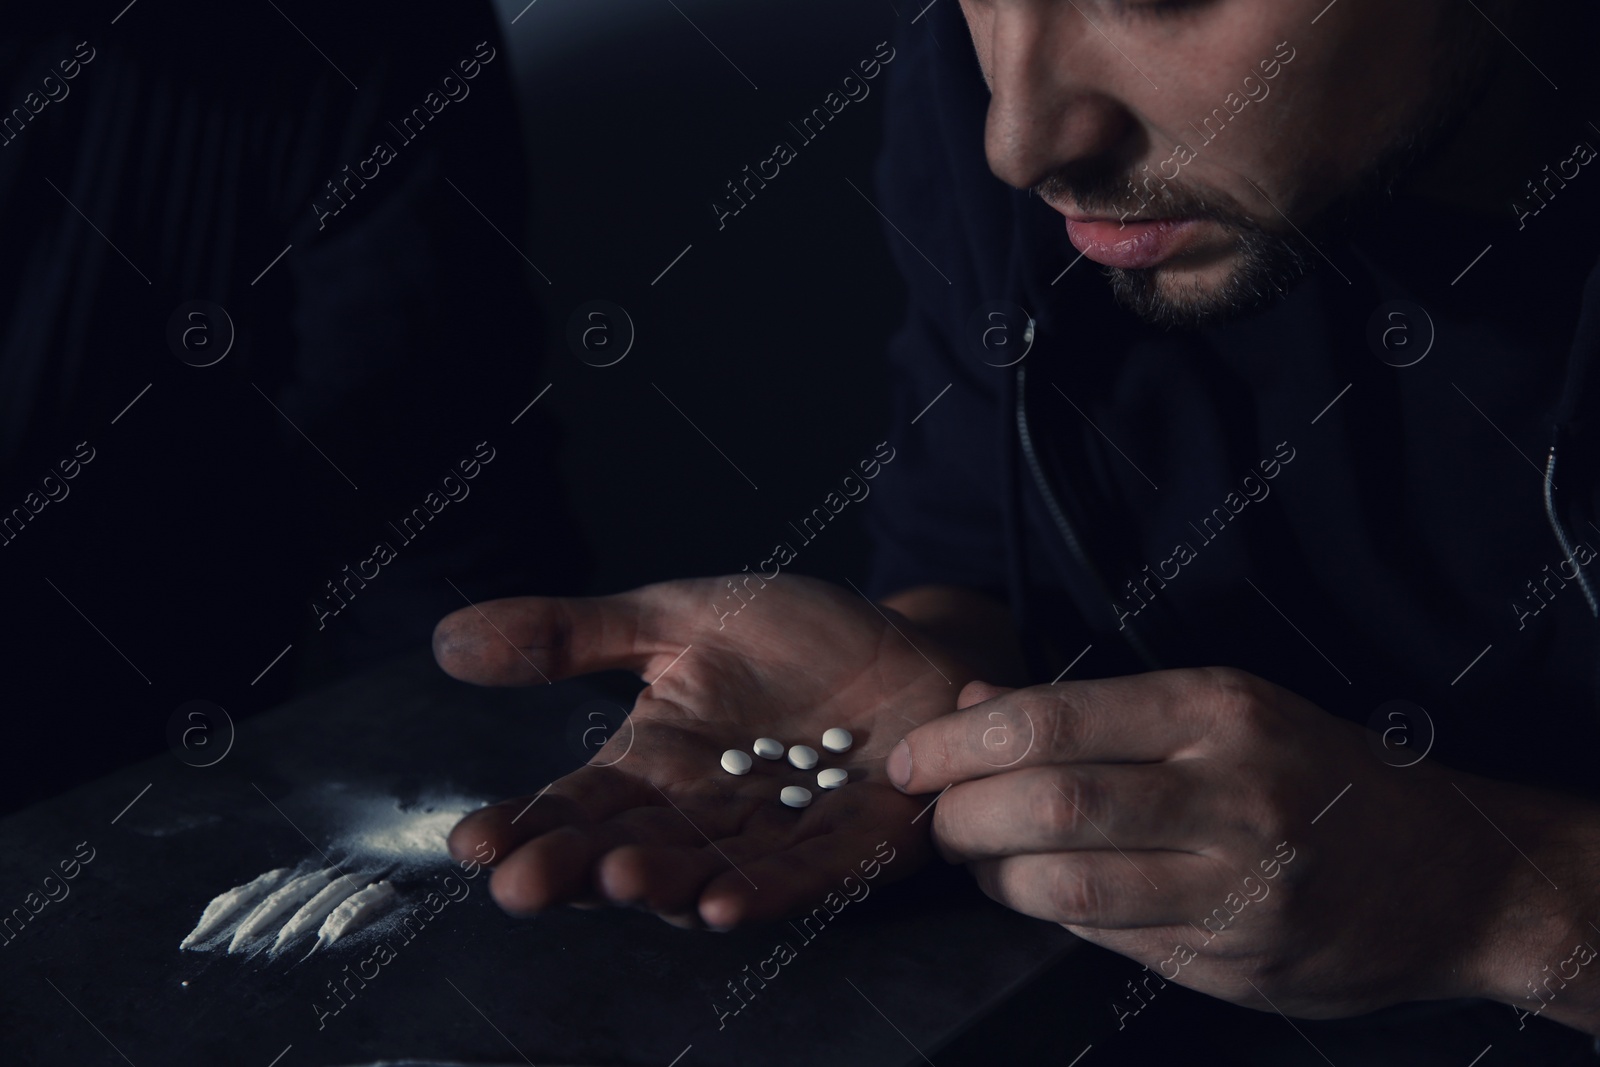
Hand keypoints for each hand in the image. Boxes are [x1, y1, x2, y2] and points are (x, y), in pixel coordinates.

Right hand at [431, 574, 973, 928]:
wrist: (908, 646)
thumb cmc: (792, 638)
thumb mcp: (676, 618)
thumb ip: (574, 635)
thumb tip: (447, 641)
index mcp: (655, 765)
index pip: (576, 805)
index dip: (525, 824)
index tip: (473, 840)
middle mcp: (706, 815)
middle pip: (628, 851)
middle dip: (575, 869)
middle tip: (521, 882)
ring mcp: (778, 838)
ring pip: (706, 873)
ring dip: (662, 883)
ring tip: (618, 877)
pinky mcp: (854, 847)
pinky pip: (804, 877)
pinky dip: (766, 893)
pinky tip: (722, 905)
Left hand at [888, 667, 1534, 1017]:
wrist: (1451, 875)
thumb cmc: (1315, 775)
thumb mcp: (1221, 709)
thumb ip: (1094, 710)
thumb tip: (973, 707)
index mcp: (1216, 711)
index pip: (1049, 720)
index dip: (956, 744)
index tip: (910, 759)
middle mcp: (1229, 794)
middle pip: (1046, 805)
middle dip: (959, 815)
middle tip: (935, 817)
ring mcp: (1236, 887)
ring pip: (1065, 887)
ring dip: (996, 877)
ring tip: (984, 859)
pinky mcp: (1236, 961)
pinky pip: (1107, 938)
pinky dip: (1055, 915)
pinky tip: (1047, 893)